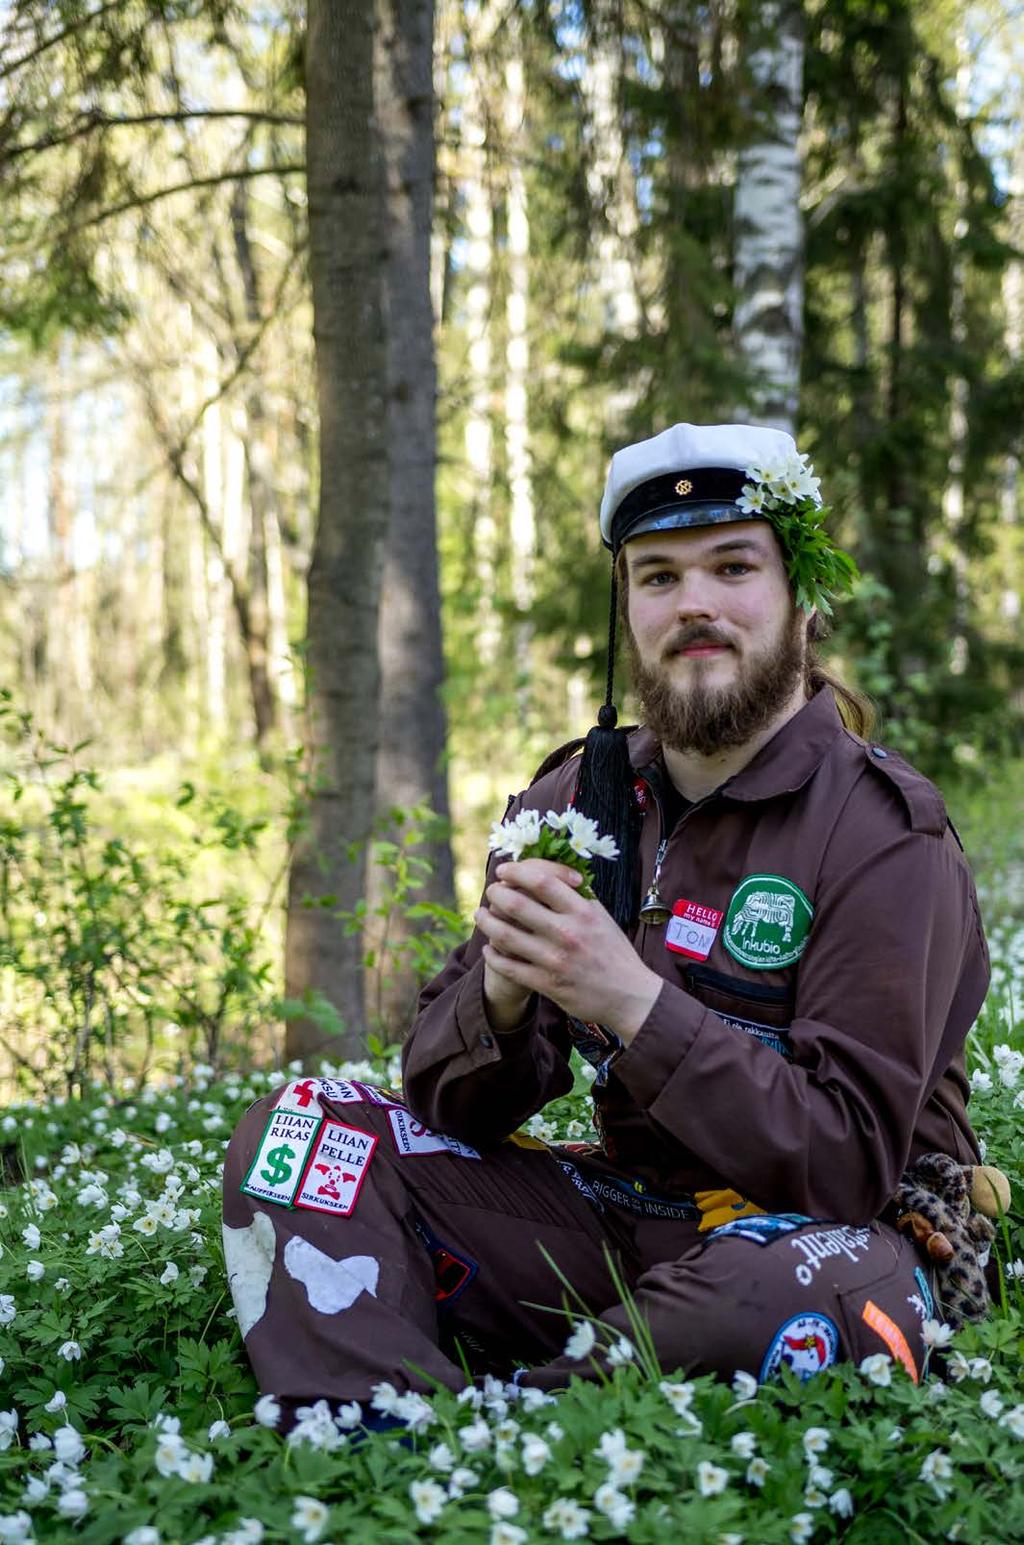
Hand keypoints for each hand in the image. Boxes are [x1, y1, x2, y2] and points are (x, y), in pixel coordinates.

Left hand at [474, 858, 661, 1042]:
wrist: (629, 996)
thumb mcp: (602, 917)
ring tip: (480, 915)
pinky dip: (492, 956)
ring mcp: (555, 960)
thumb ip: (578, 896)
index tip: (504, 870)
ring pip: (505, 936)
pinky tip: (488, 948)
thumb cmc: (615, 952)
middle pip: (516, 904)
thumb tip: (551, 873)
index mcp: (583, 912)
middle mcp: (568, 933)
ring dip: (486, 922)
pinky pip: (509, 967)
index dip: (517, 871)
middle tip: (491, 891)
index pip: (542, 880)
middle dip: (496, 894)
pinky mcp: (547, 984)